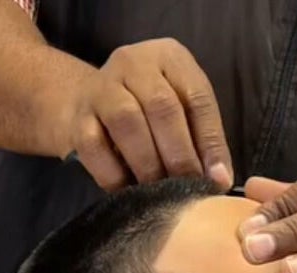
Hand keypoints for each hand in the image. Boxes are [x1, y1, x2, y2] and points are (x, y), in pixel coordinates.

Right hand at [61, 38, 232, 190]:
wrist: (86, 103)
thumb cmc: (147, 109)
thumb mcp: (181, 110)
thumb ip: (202, 138)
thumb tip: (219, 179)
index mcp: (168, 57)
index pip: (197, 97)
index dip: (209, 141)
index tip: (216, 178)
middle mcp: (133, 63)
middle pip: (162, 106)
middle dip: (179, 154)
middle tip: (189, 188)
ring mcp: (101, 87)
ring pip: (127, 122)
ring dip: (148, 163)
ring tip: (161, 191)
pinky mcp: (77, 116)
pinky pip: (95, 147)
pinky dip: (114, 174)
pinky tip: (128, 190)